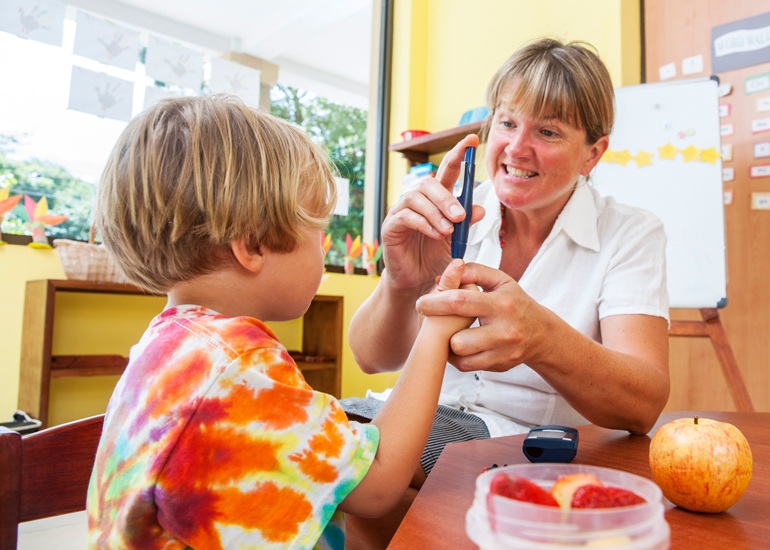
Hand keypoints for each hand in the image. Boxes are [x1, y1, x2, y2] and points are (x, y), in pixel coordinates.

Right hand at [381, 134, 483, 291]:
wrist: (417, 283)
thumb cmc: (435, 260)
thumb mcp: (457, 242)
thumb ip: (467, 225)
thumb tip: (480, 208)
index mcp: (436, 200)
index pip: (447, 172)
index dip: (458, 154)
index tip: (471, 140)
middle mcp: (417, 201)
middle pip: (429, 183)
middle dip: (446, 197)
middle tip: (460, 216)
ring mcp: (401, 212)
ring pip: (416, 198)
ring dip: (436, 212)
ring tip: (448, 230)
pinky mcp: (391, 226)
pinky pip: (406, 216)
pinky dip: (424, 224)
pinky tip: (435, 235)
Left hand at [415, 262, 550, 371]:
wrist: (541, 333)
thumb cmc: (514, 302)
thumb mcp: (500, 280)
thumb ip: (474, 272)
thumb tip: (445, 275)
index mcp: (501, 304)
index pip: (460, 302)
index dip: (435, 303)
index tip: (421, 304)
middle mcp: (504, 331)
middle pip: (456, 339)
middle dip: (441, 330)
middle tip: (435, 321)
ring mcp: (503, 352)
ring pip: (460, 355)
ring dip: (449, 344)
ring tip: (450, 332)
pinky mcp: (499, 366)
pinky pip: (465, 366)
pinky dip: (457, 356)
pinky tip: (460, 344)